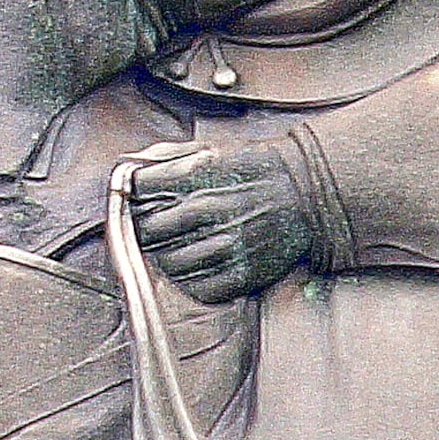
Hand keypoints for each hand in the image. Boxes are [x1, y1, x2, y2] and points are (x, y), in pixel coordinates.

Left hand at [123, 140, 317, 304]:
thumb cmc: (258, 168)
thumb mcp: (214, 150)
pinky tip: (196, 269)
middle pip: (148, 232)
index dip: (132, 198)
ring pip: (169, 265)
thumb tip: (131, 166)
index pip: (139, 192)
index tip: (135, 202)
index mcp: (199, 177)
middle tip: (151, 231)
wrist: (308, 191)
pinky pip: (199, 289)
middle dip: (143, 231)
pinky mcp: (244, 273)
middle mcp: (210, 210)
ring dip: (164, 260)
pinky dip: (190, 283)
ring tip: (174, 251)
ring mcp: (227, 245)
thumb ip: (170, 158)